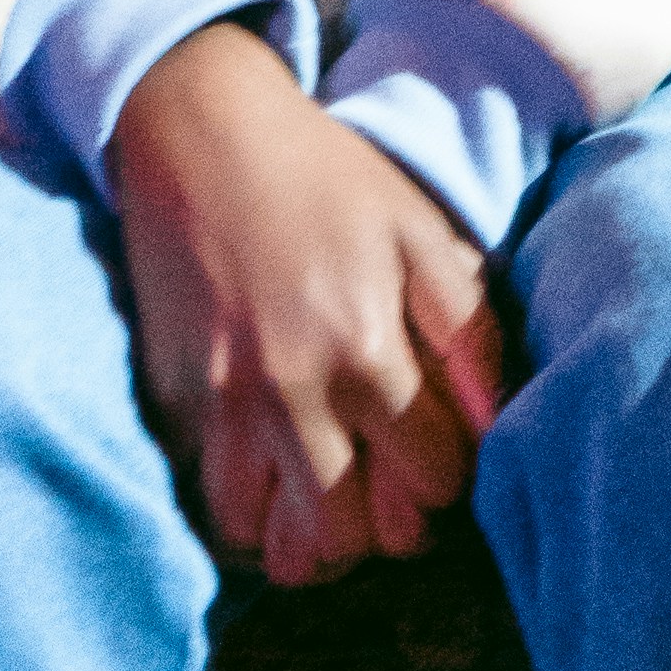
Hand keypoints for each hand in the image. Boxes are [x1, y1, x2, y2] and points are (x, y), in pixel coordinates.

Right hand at [110, 22, 505, 587]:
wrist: (200, 130)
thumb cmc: (324, 177)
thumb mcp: (419, 230)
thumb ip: (468, 330)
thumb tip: (495, 420)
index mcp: (367, 348)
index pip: (433, 481)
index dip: (446, 475)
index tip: (434, 448)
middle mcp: (294, 392)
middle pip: (352, 534)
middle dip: (382, 527)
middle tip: (385, 487)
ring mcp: (224, 404)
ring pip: (274, 540)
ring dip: (310, 534)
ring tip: (329, 495)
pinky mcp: (175, 402)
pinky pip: (217, 501)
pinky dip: (251, 508)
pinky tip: (274, 474)